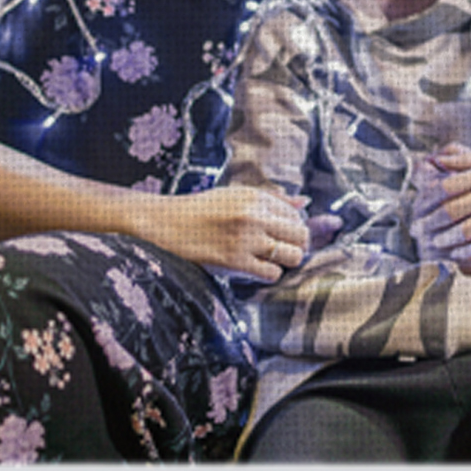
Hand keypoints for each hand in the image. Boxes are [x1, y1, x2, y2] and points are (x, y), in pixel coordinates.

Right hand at [136, 185, 304, 280]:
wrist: (165, 224)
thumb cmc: (201, 211)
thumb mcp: (235, 196)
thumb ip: (272, 200)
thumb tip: (305, 202)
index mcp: (255, 196)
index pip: (296, 215)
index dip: (292, 229)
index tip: (279, 236)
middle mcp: (254, 215)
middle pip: (301, 235)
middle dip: (296, 246)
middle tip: (280, 251)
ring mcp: (245, 239)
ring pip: (292, 256)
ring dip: (284, 262)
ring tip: (267, 260)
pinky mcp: (235, 261)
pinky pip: (272, 273)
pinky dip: (268, 274)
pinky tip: (254, 268)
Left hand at [424, 151, 470, 247]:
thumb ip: (465, 160)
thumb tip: (435, 159)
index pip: (447, 186)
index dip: (427, 198)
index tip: (416, 206)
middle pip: (453, 210)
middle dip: (431, 222)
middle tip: (417, 229)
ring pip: (467, 230)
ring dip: (446, 238)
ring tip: (434, 243)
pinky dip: (469, 250)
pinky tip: (457, 254)